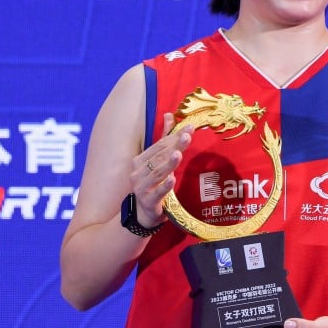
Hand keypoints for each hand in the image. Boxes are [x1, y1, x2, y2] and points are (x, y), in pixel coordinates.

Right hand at [129, 112, 192, 227]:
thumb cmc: (152, 183)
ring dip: (168, 163)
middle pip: (159, 157)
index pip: (159, 146)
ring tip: (178, 153)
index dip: (173, 136)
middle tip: (187, 136)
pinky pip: (157, 193)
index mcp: (141, 160)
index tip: (189, 128)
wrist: (144, 212)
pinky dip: (165, 186)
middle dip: (173, 146)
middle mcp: (138, 172)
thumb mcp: (157, 161)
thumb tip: (169, 115)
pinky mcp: (148, 201)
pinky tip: (172, 179)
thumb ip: (164, 139)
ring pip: (157, 173)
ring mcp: (142, 187)